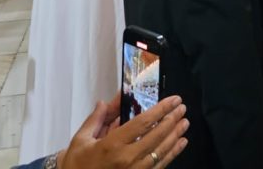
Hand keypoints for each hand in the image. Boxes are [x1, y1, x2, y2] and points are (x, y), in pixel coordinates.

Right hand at [56, 95, 187, 168]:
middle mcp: (126, 158)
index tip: (174, 100)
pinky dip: (172, 154)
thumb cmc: (76, 165)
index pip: (143, 123)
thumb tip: (104, 102)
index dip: (161, 109)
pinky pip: (159, 166)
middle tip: (182, 108)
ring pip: (161, 151)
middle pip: (156, 136)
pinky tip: (180, 144)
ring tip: (185, 123)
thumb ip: (95, 119)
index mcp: (112, 145)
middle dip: (172, 120)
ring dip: (175, 136)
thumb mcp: (80, 140)